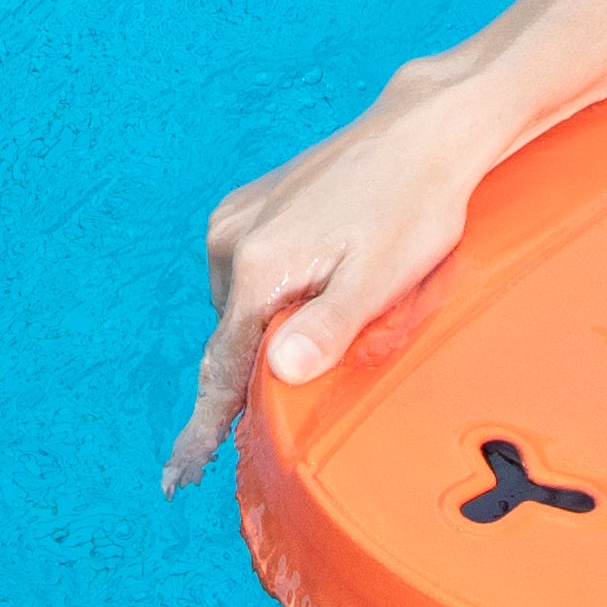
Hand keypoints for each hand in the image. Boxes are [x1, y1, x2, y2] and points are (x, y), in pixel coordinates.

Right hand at [160, 73, 494, 492]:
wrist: (426, 130)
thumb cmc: (415, 204)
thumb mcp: (383, 279)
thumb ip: (329, 329)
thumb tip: (278, 374)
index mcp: (258, 267)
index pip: (221, 370)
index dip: (204, 429)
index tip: (179, 476)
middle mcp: (232, 240)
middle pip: (231, 338)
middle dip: (248, 377)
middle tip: (289, 400)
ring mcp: (239, 217)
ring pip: (242, 304)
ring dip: (269, 326)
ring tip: (337, 313)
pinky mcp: (253, 203)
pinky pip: (249, 270)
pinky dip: (271, 292)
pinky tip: (317, 283)